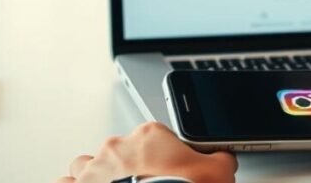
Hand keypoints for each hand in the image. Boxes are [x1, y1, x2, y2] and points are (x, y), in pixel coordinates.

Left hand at [56, 122, 236, 182]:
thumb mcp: (218, 172)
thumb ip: (220, 159)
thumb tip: (224, 158)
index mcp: (150, 135)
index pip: (156, 139)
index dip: (164, 158)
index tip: (170, 174)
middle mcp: (118, 146)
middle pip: (121, 151)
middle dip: (129, 167)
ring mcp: (95, 169)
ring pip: (87, 165)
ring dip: (95, 176)